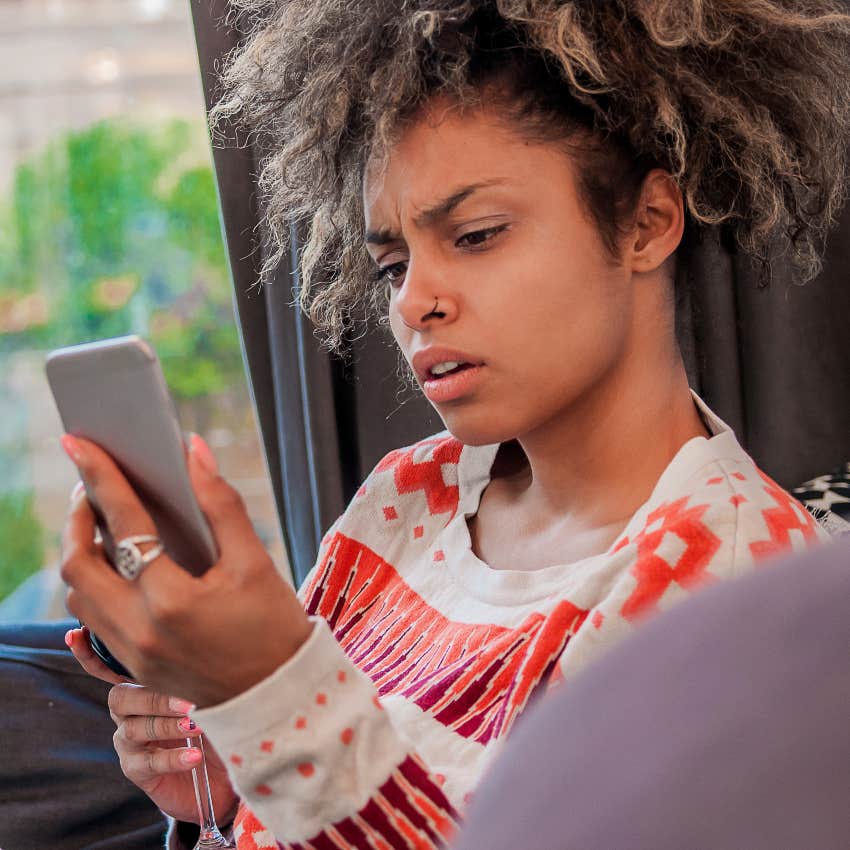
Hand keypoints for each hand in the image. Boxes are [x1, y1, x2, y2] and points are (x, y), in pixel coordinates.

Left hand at [60, 433, 313, 707]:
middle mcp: (139, 629)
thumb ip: (221, 504)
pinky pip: (90, 622)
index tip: (79, 442)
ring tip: (104, 524)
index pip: (124, 524)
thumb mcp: (256, 562)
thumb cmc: (274, 627)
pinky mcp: (131, 667)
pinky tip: (113, 569)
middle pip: (77, 565)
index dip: (100, 477)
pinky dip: (91, 587)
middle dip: (76, 518)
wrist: (279, 697)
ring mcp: (130, 653)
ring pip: (77, 595)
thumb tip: (192, 452)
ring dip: (81, 553)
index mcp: (171, 600)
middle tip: (92, 488)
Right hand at [66, 627, 237, 823]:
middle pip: (121, 698)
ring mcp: (129, 741)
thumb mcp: (211, 689)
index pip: (108, 666)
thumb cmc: (218, 717)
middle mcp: (129, 710)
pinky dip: (172, 758)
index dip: (89, 652)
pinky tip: (194, 755)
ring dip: (167, 727)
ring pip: (135, 729)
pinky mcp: (137, 770)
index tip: (76, 634)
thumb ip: (198, 671)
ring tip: (197, 726)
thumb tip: (208, 648)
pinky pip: (146, 763)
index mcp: (142, 683)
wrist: (224, 767)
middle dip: (153, 698)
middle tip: (189, 703)